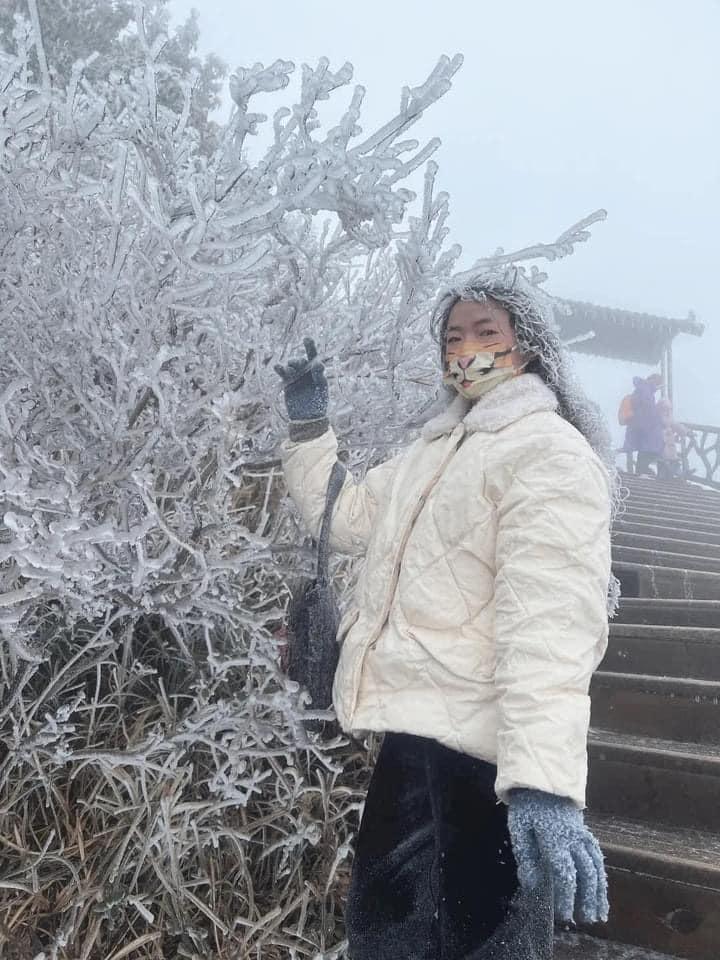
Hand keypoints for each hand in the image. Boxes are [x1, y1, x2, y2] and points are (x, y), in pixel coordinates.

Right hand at [274, 337, 328, 421]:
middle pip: (301, 361)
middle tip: (297, 365)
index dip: (310, 347)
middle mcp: (306, 372)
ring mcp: (297, 376)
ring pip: (292, 366)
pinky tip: (277, 366)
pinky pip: (283, 373)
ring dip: (291, 365)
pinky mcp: (288, 382)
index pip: (314, 357)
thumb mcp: (321, 389)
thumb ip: (319, 376)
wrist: (307, 418)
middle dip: (299, 361)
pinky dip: (280, 369)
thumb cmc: (318, 404)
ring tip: (290, 369)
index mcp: (317, 372)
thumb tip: (319, 363)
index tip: (307, 338)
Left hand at [507, 788, 608, 924]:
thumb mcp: (519, 828)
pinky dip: (601, 873)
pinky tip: (601, 886)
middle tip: (586, 919)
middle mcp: (573, 840)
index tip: (565, 915)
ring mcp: (582, 835)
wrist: (542, 779)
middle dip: (586, 899)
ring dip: (599, 890)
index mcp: (555, 840)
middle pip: (585, 873)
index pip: (564, 874)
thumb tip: (532, 884)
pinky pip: (597, 854)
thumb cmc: (527, 805)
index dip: (566, 896)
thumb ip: (526, 857)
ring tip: (599, 912)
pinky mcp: (584, 831)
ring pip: (596, 866)